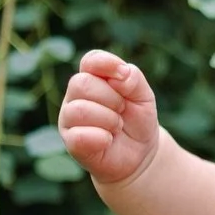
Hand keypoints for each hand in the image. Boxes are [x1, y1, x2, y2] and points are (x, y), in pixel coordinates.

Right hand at [58, 49, 160, 184]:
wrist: (139, 153)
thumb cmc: (138, 120)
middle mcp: (76, 94)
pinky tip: (108, 140)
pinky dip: (100, 138)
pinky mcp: (71, 141)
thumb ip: (134, 80)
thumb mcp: (144, 97)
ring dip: (107, 119)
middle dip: (111, 98)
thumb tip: (121, 74)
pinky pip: (78, 136)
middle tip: (122, 110)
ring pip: (79, 110)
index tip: (123, 76)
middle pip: (81, 83)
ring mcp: (70, 117)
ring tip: (117, 126)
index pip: (90, 60)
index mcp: (93, 77)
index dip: (106, 64)